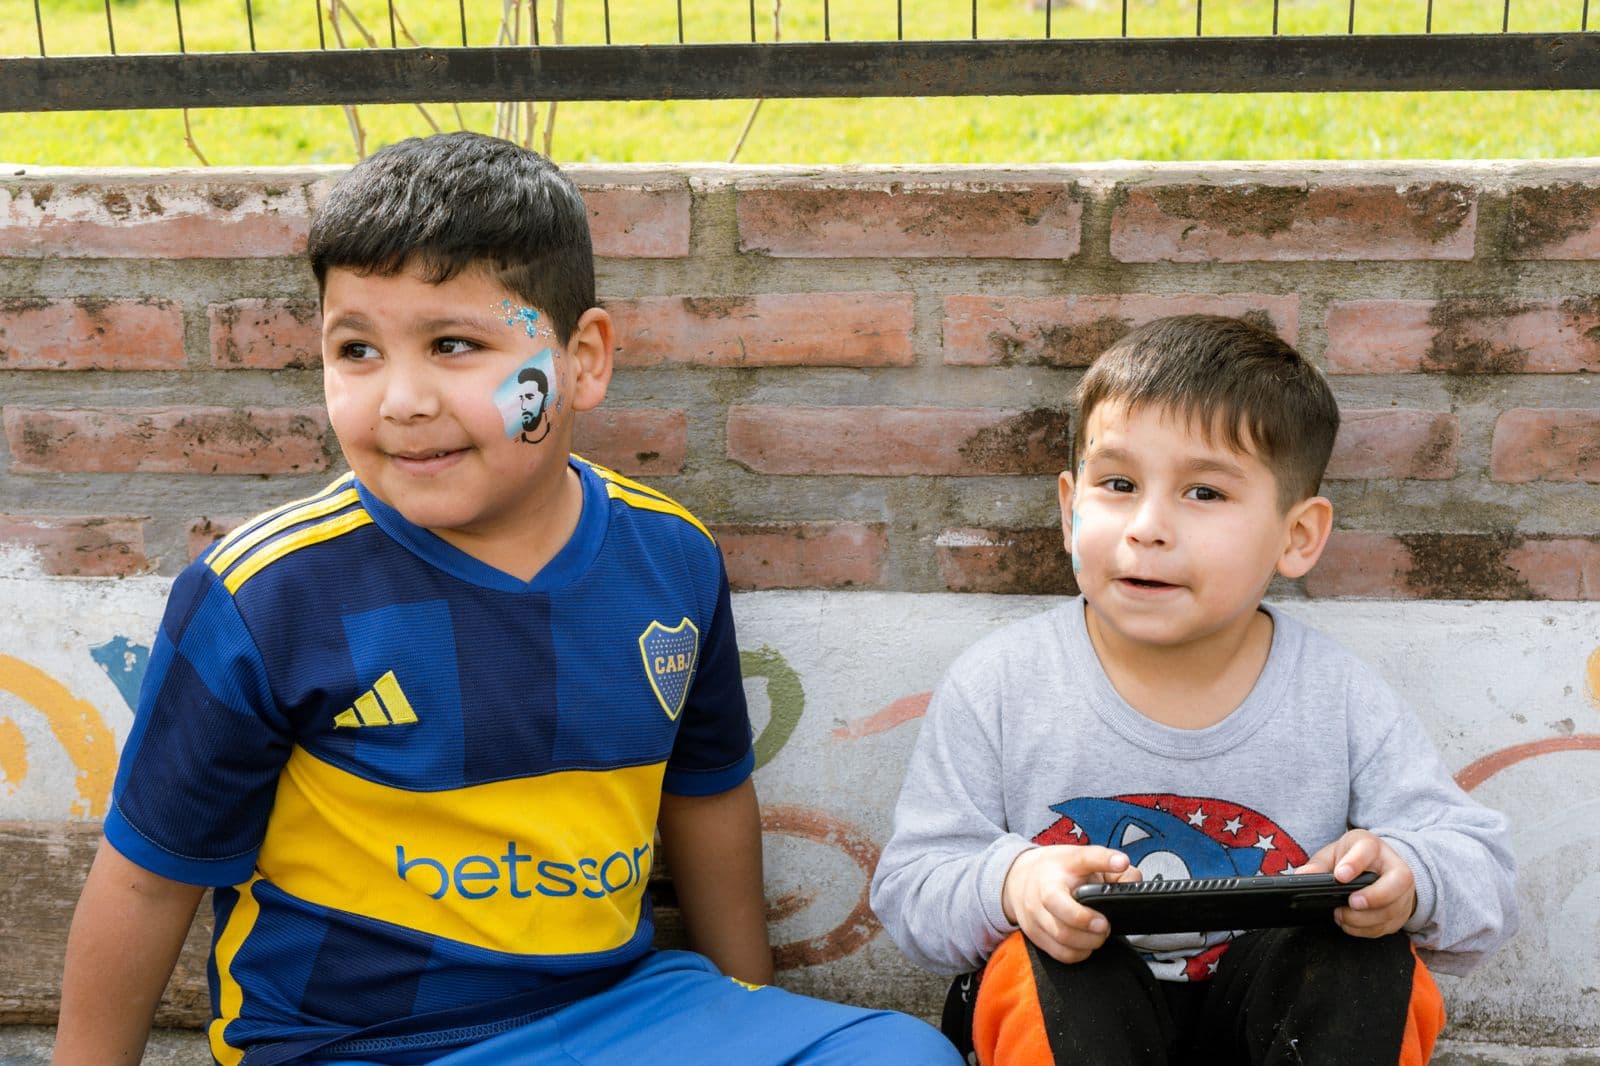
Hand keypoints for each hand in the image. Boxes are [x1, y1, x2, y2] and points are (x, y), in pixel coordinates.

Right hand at [1000, 845, 1137, 964]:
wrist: (1018, 879)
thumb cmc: (1058, 870)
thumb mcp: (1081, 859)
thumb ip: (1110, 866)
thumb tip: (1133, 880)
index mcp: (1061, 864)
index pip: (1083, 858)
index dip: (1104, 860)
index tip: (1120, 862)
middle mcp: (1043, 887)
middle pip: (1062, 908)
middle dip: (1088, 921)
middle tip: (1105, 924)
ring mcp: (1034, 912)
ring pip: (1062, 936)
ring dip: (1088, 941)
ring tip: (1099, 935)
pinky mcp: (1033, 933)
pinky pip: (1059, 952)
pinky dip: (1078, 953)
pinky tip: (1086, 944)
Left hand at [1298, 829, 1415, 938]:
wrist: (1379, 869)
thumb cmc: (1352, 859)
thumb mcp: (1334, 854)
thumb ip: (1318, 865)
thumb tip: (1302, 876)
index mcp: (1372, 847)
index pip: (1368, 850)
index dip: (1355, 863)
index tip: (1340, 876)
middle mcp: (1395, 868)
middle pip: (1398, 881)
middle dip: (1375, 896)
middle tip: (1351, 902)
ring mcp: (1403, 892)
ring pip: (1392, 909)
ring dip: (1364, 918)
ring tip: (1341, 915)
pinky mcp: (1401, 913)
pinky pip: (1387, 926)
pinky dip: (1366, 929)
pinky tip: (1349, 923)